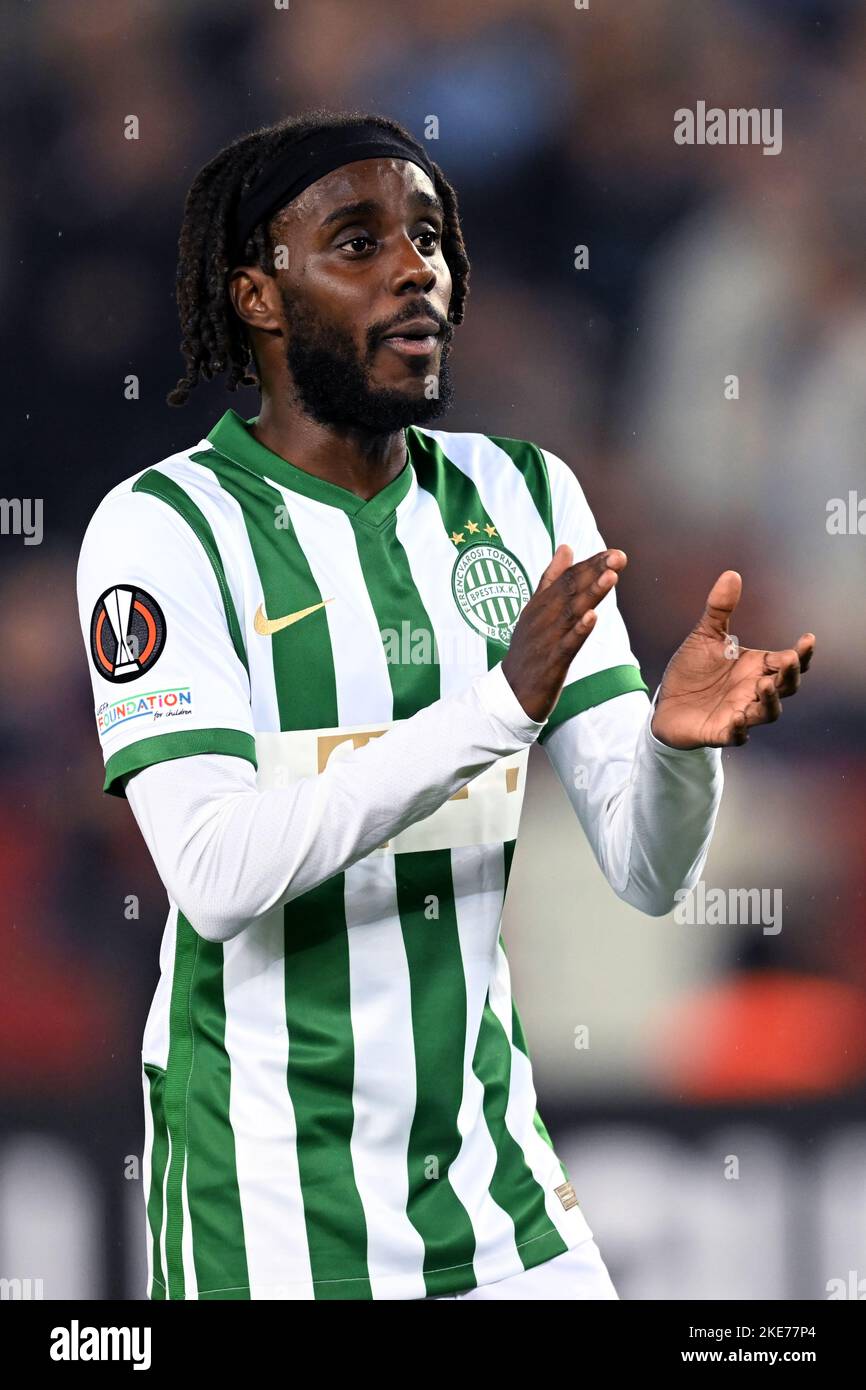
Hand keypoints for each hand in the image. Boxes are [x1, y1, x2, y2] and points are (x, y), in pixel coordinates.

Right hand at [502, 543, 626, 721]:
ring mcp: (546, 640)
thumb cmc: (528, 650)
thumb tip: (566, 547)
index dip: (591, 565)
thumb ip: (551, 579)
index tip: (614, 552)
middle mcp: (542, 618)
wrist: (509, 693)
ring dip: (591, 594)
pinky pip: (566, 645)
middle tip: (617, 557)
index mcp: (540, 605)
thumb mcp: (536, 610)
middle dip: (595, 573)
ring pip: (571, 613)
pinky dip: (579, 631)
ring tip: (611, 577)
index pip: (567, 579)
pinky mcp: (551, 663)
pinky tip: (592, 617)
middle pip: (570, 591)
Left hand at [650, 571, 814, 748]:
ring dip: (770, 701)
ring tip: (764, 685)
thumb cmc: (692, 671)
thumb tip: (732, 574)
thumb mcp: (704, 636)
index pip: (788, 662)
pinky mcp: (720, 732)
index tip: (807, 639)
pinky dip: (739, 729)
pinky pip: (736, 736)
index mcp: (755, 667)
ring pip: (768, 713)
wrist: (665, 703)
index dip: (802, 653)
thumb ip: (719, 609)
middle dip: (791, 675)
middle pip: (786, 687)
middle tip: (789, 661)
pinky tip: (736, 719)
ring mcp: (740, 713)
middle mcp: (753, 690)